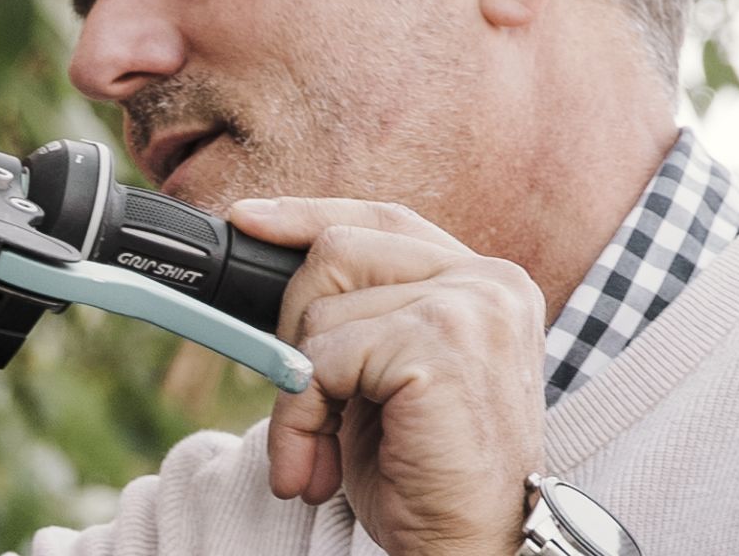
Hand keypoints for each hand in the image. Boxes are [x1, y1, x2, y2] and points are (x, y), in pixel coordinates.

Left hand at [234, 197, 545, 555]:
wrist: (469, 548)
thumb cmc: (426, 476)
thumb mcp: (388, 379)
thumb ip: (359, 319)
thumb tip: (272, 275)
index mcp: (485, 284)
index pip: (384, 220)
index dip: (309, 217)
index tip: (248, 222)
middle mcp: (489, 282)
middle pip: (339, 250)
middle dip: (293, 327)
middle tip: (303, 404)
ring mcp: (470, 307)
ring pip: (321, 310)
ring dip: (298, 394)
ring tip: (316, 454)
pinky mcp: (440, 343)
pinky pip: (323, 360)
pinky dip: (300, 419)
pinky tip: (317, 468)